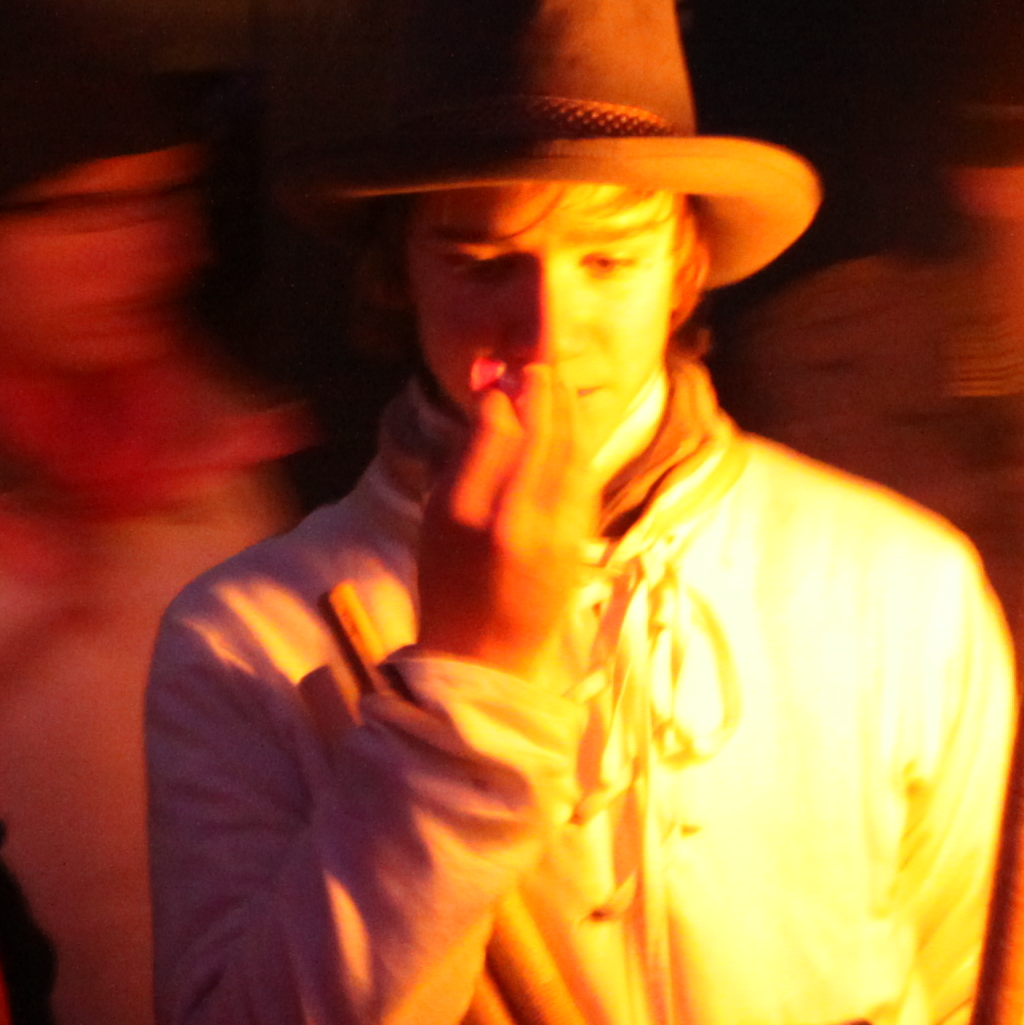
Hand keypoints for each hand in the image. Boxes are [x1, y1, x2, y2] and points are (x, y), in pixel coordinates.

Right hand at [417, 355, 599, 687]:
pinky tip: (571, 431)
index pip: (500, 432)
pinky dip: (580, 448)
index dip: (511, 394)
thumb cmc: (448, 584)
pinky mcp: (580, 546)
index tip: (510, 372)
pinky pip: (585, 481)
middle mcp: (518, 521)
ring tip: (557, 387)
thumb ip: (469, 457)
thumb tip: (497, 399)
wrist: (483, 657)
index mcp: (469, 513)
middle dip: (547, 393)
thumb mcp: (438, 517)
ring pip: (574, 455)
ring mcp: (557, 535)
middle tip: (541, 366)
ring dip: (569, 414)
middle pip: (546, 436)